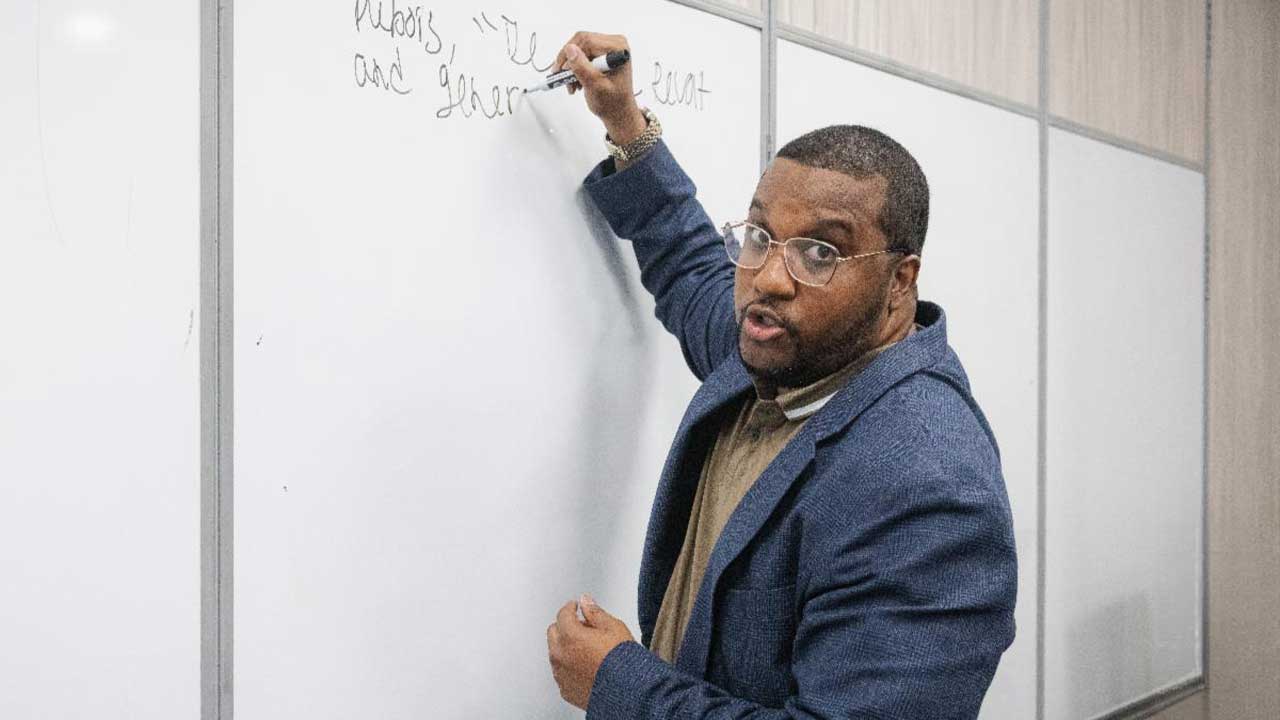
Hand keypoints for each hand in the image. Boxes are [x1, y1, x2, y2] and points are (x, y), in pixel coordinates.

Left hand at [546, 593, 635, 709]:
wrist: (628, 692)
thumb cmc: (623, 661)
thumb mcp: (614, 628)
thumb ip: (595, 612)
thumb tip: (585, 601)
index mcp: (570, 636)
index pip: (563, 614)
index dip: (570, 607)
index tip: (575, 607)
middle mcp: (561, 655)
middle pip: (553, 632)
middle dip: (564, 626)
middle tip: (580, 626)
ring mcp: (561, 674)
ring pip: (555, 653)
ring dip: (565, 647)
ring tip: (586, 648)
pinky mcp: (566, 689)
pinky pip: (561, 672)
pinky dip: (569, 666)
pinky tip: (584, 666)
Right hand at [552, 32, 647, 144]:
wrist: (619, 112)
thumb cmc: (613, 103)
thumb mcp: (595, 87)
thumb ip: (582, 68)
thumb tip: (570, 49)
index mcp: (617, 49)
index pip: (586, 41)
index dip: (570, 54)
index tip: (561, 70)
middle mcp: (614, 44)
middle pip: (582, 42)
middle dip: (569, 61)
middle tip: (560, 76)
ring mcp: (608, 48)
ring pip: (580, 48)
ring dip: (571, 66)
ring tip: (571, 84)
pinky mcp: (602, 53)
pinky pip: (582, 54)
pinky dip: (576, 68)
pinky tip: (575, 81)